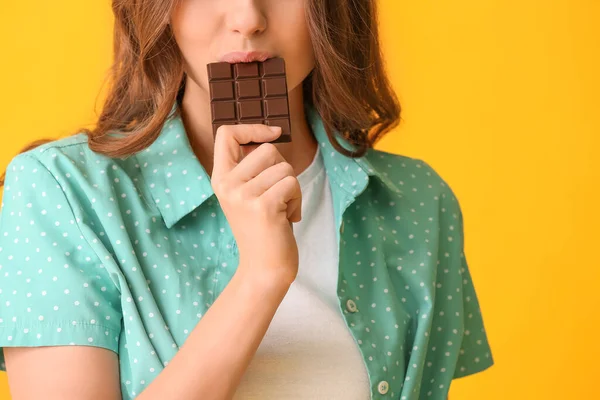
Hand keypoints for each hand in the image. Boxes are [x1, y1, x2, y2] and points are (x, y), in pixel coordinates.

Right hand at [211, 124, 301, 285]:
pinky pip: (292, 183)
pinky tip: (287, 218)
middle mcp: (227, 185)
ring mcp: (243, 195)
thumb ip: (250, 168)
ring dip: (292, 188)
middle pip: (268, 150)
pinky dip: (297, 200)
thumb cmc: (262, 229)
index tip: (273, 133)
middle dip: (283, 169)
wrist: (264, 268)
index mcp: (220, 179)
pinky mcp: (263, 206)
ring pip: (284, 167)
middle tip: (278, 195)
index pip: (226, 134)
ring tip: (282, 209)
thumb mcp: (247, 194)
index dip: (252, 128)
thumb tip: (270, 136)